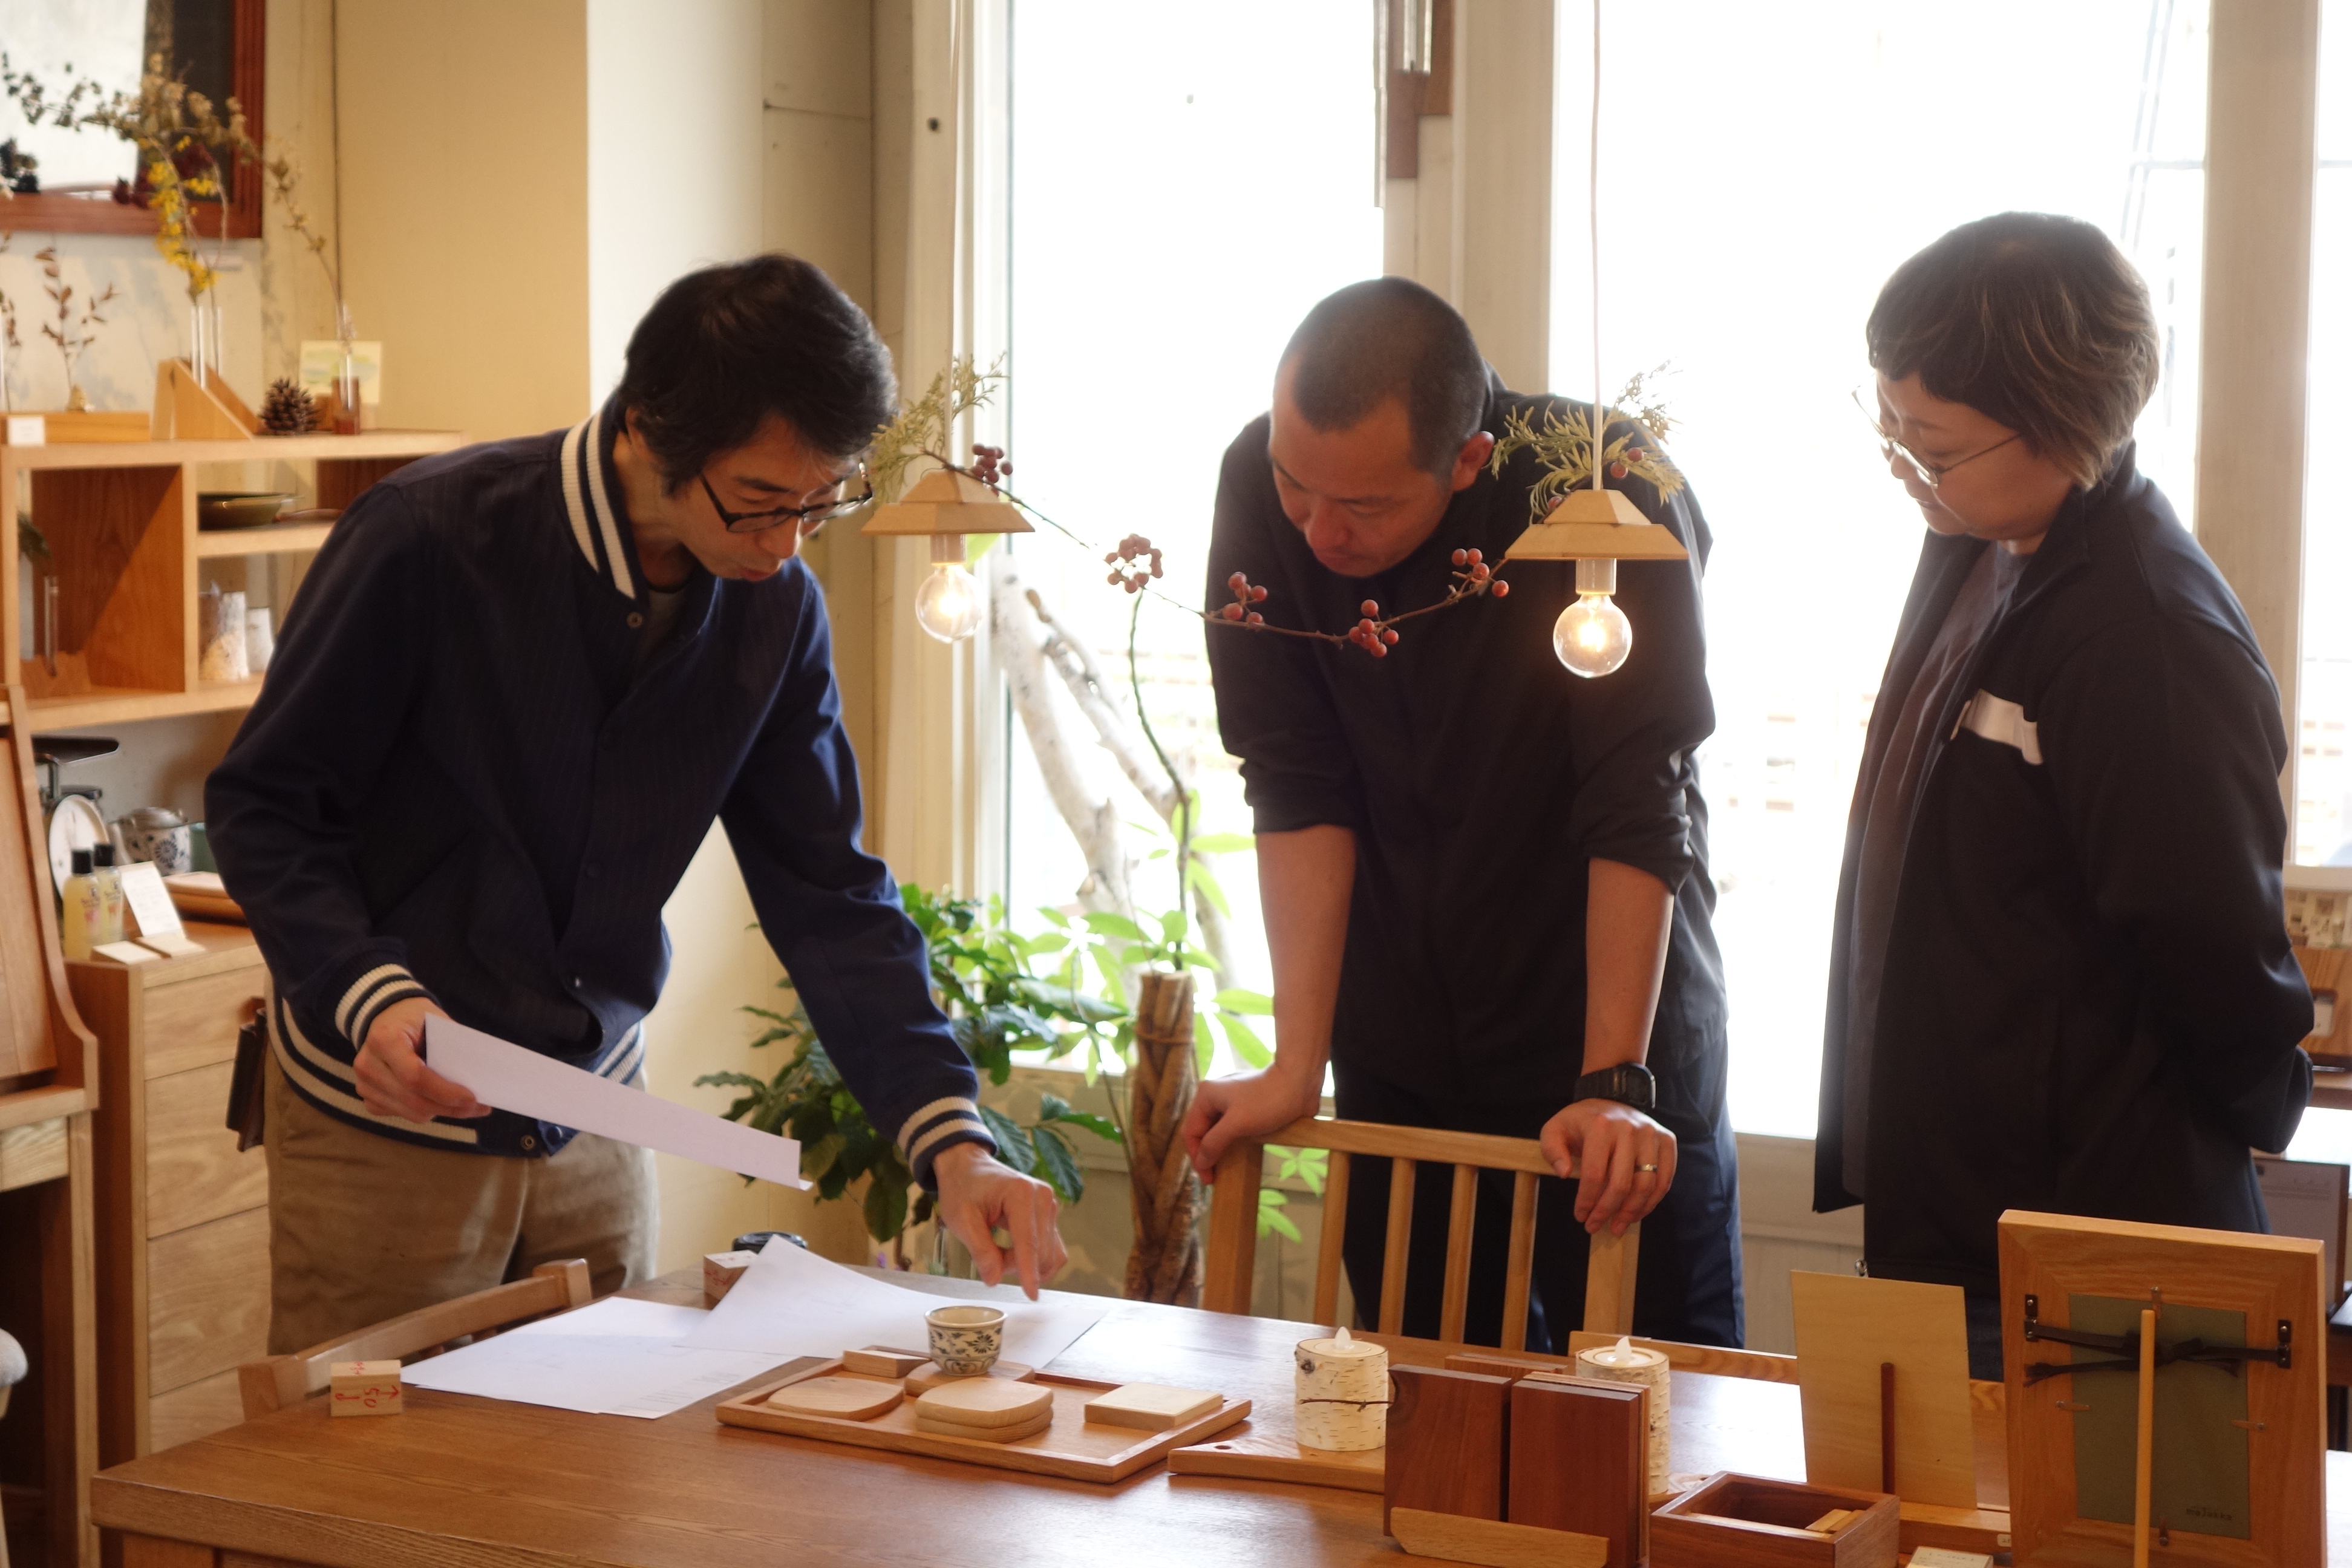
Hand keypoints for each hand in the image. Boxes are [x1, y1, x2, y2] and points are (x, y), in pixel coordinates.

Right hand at [354, 997, 489, 1122]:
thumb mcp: (436, 1021)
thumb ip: (453, 1047)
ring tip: (467, 1108)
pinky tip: (442, 1102)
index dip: (445, 1092)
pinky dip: (426, 1111)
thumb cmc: (416, 1018)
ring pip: (410, 1112)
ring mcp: (363, 1084)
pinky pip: (402, 1114)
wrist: (386, 1016)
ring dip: (441, 1112)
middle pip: (414, 1100)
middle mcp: (368, 1064)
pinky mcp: (368, 1097)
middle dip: (450, 1108)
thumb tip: (479, 1078)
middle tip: (479, 1108)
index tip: (473, 1098)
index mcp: (384, 1040)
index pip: (415, 1077)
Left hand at [931, 1141, 1067, 1299]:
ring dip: (1026, 1264)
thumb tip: (995, 1279)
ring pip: (1048, 1252)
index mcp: (1021, 1193)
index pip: (1028, 1242)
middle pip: (1040, 1251)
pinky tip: (1012, 1253)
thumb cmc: (962, 1189)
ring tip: (999, 1254)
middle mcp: (1043, 1196)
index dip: (1028, 1271)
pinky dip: (1033, 1258)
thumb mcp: (961, 1220)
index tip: (1031, 1295)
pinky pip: (1050, 1247)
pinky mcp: (1050, 1213)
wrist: (968, 1167)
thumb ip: (980, 1250)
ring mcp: (1050, 1204)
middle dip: (1016, 1266)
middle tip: (989, 1261)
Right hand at [1182, 1064, 1320, 1179]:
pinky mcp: (1245, 1107)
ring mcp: (1230, 1102)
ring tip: (1222, 1170)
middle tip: (1214, 1178)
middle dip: (1205, 1154)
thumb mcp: (1237, 1124)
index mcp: (1206, 1096)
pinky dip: (1230, 1143)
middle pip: (1201, 1131)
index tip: (1208, 1179)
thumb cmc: (1267, 1101)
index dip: (1197, 1157)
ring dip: (1217, 1150)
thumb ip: (1214, 1143)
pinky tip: (1234, 1155)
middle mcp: (1214, 1096)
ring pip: (1216, 1131)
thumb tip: (1200, 1163)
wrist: (1299, 1083)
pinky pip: (1231, 1128)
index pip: (1191, 1132)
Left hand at [1539, 1098, 1676, 1235]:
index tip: (1580, 1216)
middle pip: (1622, 1183)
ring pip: (1646, 1185)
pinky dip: (1651, 1202)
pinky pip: (1664, 1179)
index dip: (1587, 1200)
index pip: (1595, 1174)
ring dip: (1631, 1212)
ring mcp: (1652, 1135)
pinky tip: (1637, 1213)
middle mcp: (1630, 1129)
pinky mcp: (1667, 1141)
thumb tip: (1564, 1173)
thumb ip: (1552, 1150)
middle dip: (1607, 1211)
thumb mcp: (1555, 1129)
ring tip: (1618, 1226)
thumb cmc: (1580, 1121)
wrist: (1610, 1099)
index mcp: (1600, 1126)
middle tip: (1595, 1227)